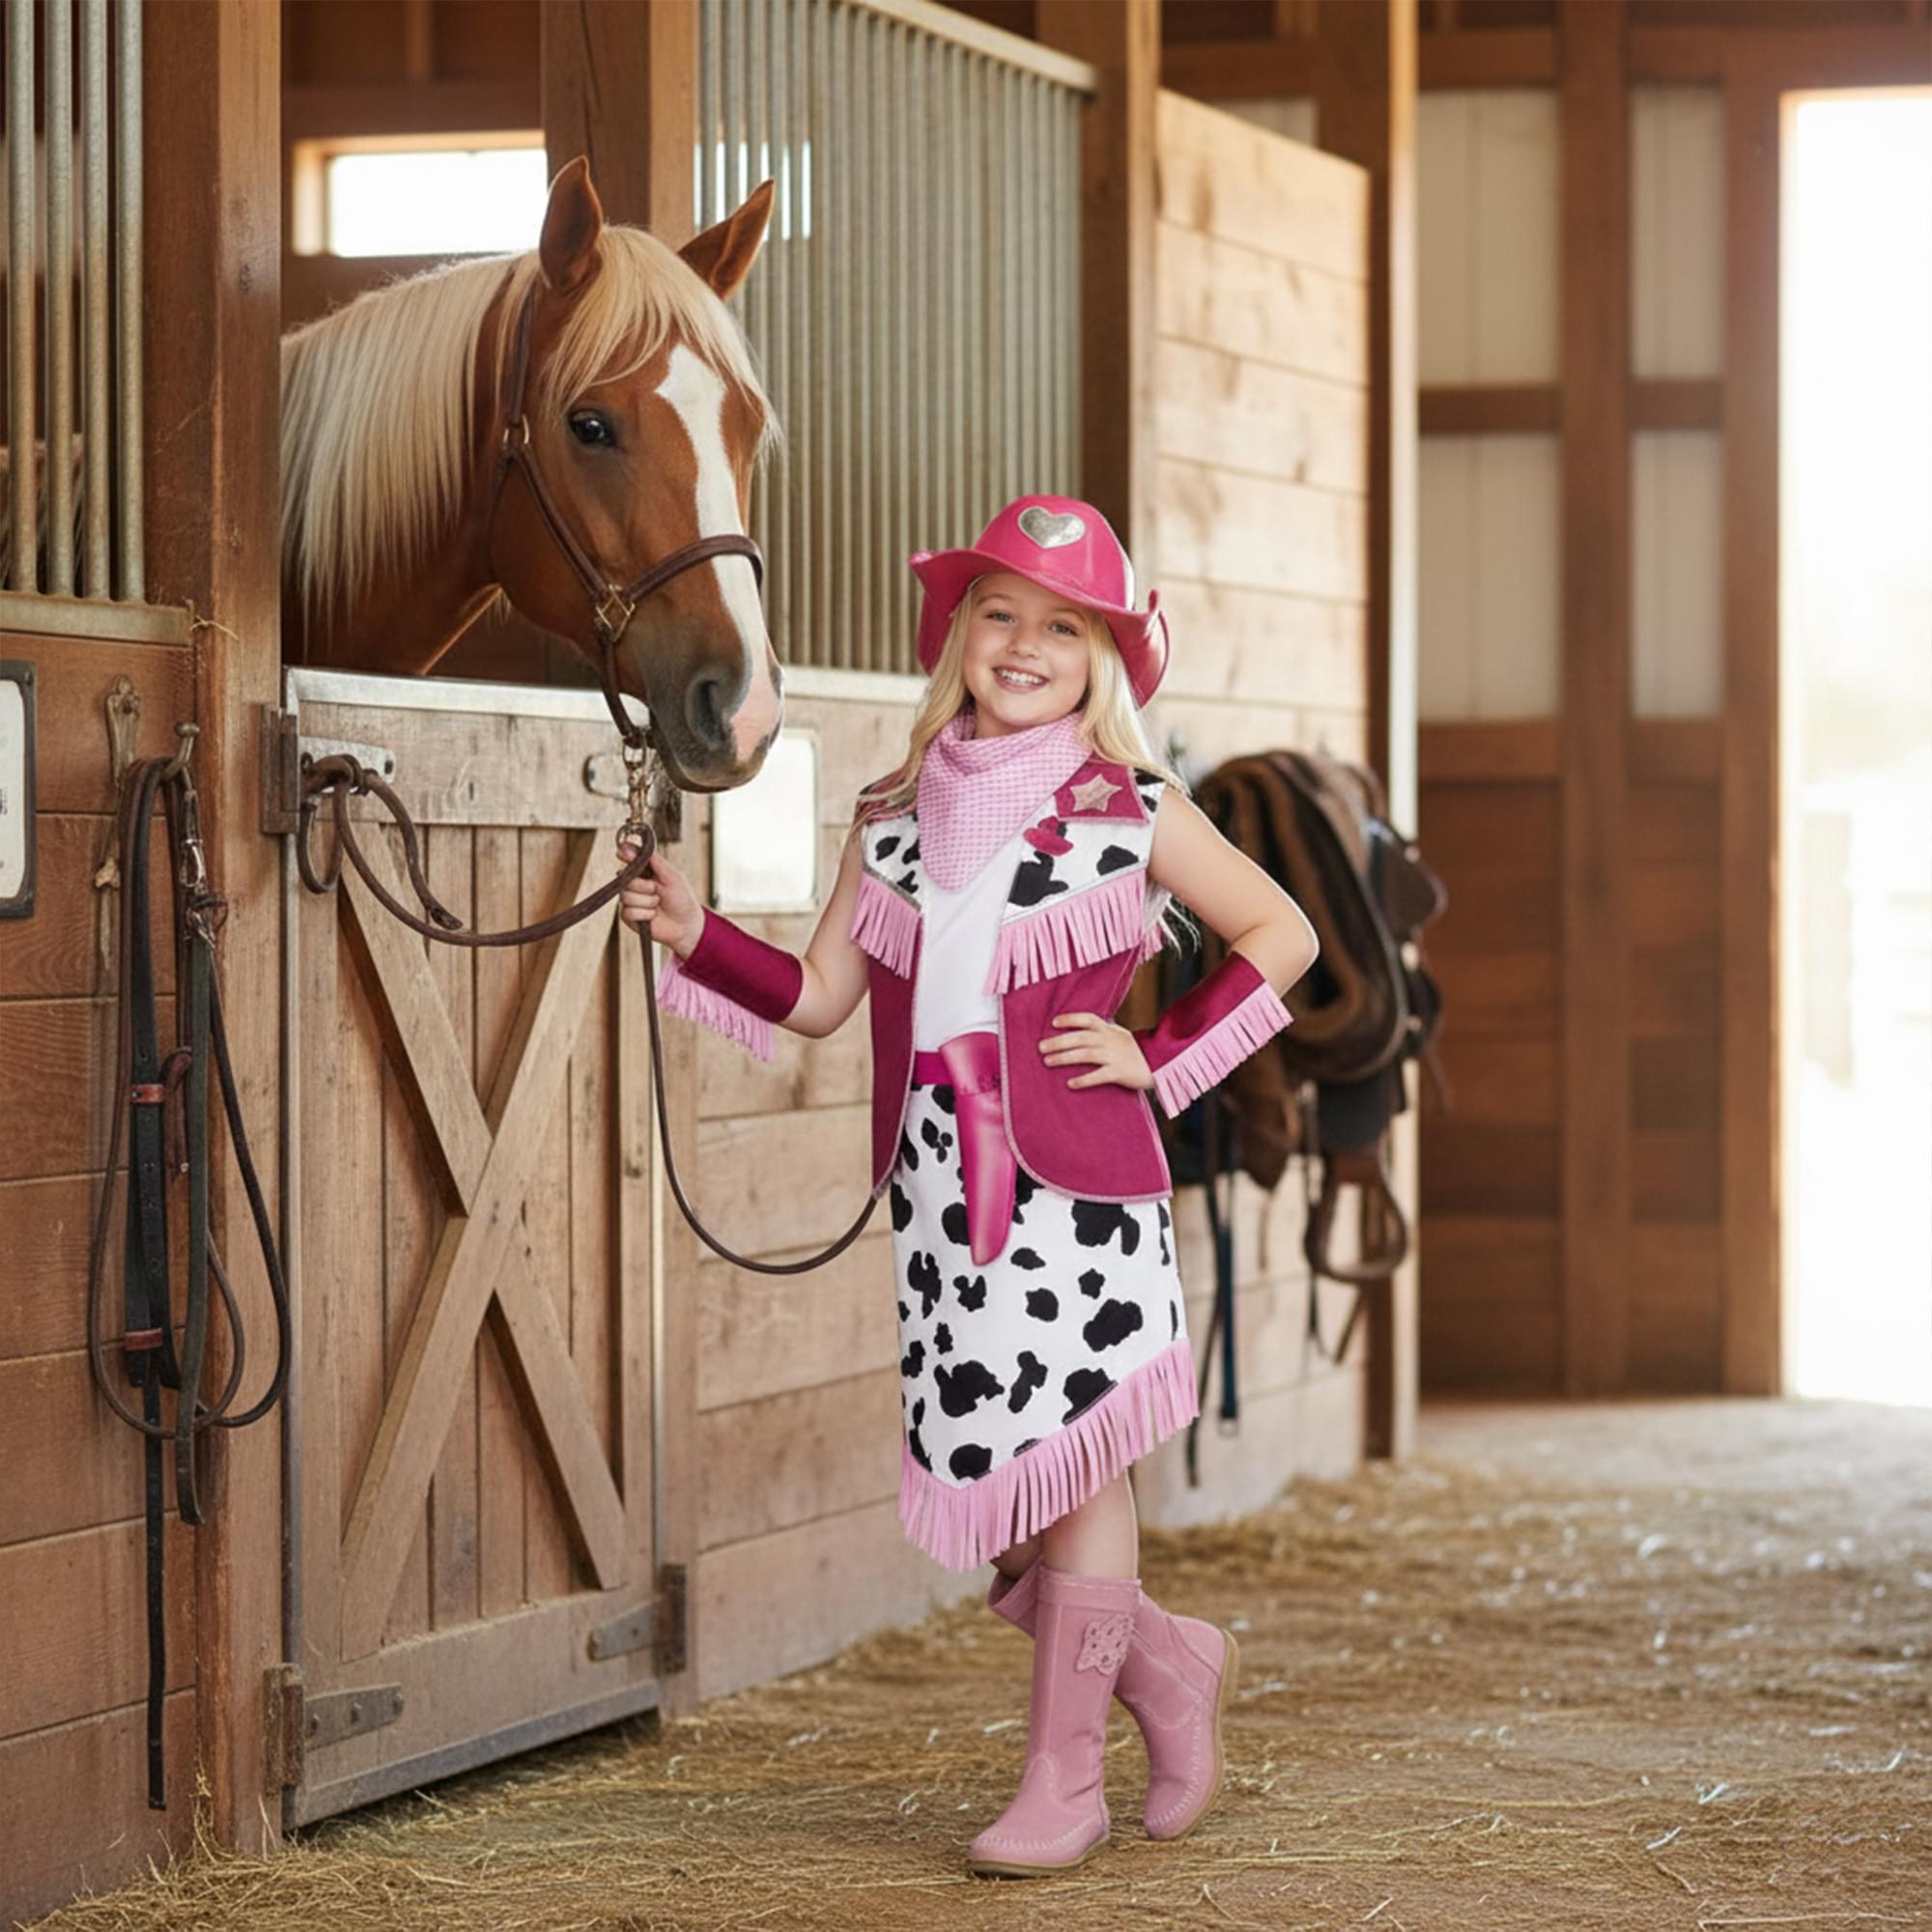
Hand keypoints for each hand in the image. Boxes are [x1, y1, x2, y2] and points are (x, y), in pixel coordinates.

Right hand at [617, 837, 704, 957]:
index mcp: (646, 872)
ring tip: (658, 905)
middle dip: (644, 886)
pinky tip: (653, 916)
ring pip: (626, 896)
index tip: (622, 853)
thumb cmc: (682, 899)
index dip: (625, 855)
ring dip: (647, 902)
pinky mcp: (628, 916)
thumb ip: (656, 861)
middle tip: (658, 891)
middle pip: (625, 879)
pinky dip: (644, 914)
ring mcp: (630, 900)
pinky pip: (628, 912)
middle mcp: (635, 884)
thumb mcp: (673, 876)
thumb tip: (638, 847)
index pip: (629, 859)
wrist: (686, 925)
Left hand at [1038, 1011, 1154, 1091]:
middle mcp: (1110, 1040)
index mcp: (1110, 1030)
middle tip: (1041, 1047)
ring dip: (1064, 1058)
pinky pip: (1098, 1076)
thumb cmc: (1134, 1052)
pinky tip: (1070, 1083)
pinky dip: (1083, 1080)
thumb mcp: (1120, 1036)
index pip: (1088, 1019)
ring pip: (1085, 1055)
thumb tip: (1077, 1033)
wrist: (1159, 1065)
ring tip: (1048, 1061)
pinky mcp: (1119, 1073)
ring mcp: (1115, 1056)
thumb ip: (1102, 1033)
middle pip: (1080, 1038)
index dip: (1070, 1019)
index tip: (1053, 1023)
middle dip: (1059, 1041)